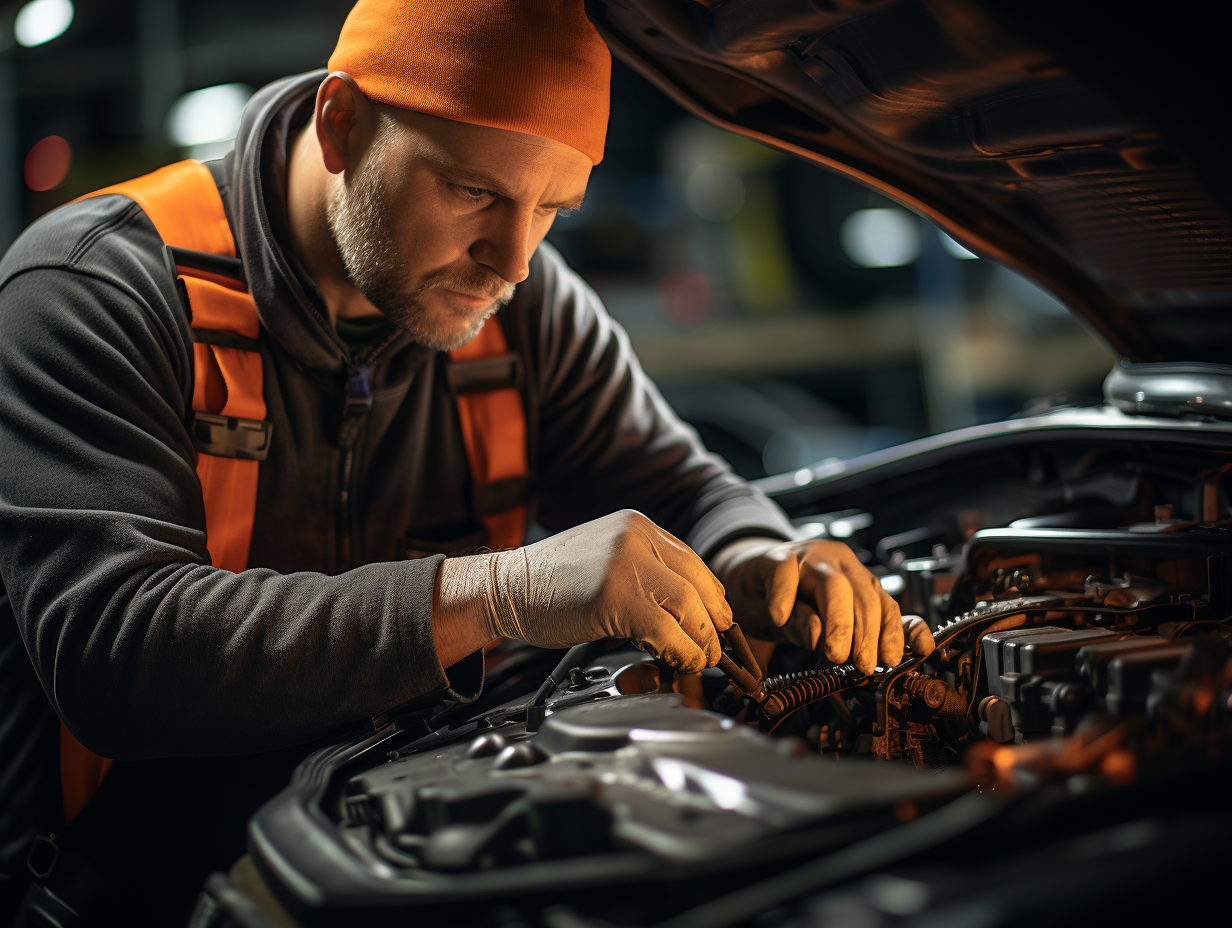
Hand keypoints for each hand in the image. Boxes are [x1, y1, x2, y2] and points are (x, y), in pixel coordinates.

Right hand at [434, 510, 731, 672]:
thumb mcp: (606, 559)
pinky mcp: (613, 597)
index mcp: (636, 526)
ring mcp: (624, 565)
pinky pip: (663, 630)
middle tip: (714, 649)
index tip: (718, 622)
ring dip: (700, 641)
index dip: (712, 598)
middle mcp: (635, 538)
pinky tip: (676, 661)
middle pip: (696, 585)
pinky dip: (679, 651)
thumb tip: (687, 608)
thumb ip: (645, 571)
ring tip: (699, 660)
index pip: (693, 563)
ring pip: (688, 608)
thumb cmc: (550, 582)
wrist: (504, 587)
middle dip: (712, 624)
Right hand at [710, 536, 917, 673]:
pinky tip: (781, 617)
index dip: (891, 634)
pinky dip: (784, 596)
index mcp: (857, 577)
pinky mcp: (774, 559)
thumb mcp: (824, 625)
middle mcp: (838, 563)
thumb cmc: (791, 604)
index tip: (889, 661)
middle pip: (863, 597)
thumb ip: (853, 636)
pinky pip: (784, 574)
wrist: (748, 580)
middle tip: (861, 665)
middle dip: (866, 635)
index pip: (885, 605)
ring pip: (833, 585)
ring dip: (838, 623)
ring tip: (833, 652)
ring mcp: (807, 558)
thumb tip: (890, 658)